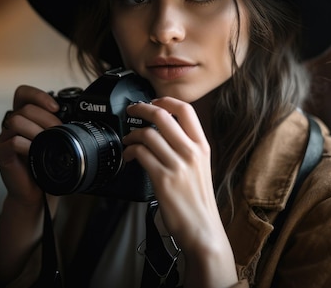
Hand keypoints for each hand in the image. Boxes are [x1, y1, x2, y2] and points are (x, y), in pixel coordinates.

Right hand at [0, 85, 61, 206]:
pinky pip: (12, 141)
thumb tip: (74, 117)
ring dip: (36, 130)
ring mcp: (4, 138)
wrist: (36, 193)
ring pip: (16, 121)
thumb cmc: (45, 166)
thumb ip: (57, 127)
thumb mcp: (54, 141)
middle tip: (57, 131)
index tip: (56, 107)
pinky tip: (35, 152)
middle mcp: (11, 125)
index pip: (23, 93)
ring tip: (46, 142)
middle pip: (24, 108)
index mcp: (24, 117)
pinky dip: (27, 145)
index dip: (39, 95)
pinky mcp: (1, 153)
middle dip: (46, 118)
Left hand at [123, 97, 237, 286]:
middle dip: (141, 108)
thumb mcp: (201, 168)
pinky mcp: (163, 179)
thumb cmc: (199, 202)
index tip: (153, 101)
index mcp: (202, 146)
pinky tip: (129, 157)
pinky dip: (130, 152)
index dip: (166, 100)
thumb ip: (188, 148)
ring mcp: (177, 165)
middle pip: (162, 116)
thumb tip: (166, 132)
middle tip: (132, 110)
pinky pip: (141, 154)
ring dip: (132, 134)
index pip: (186, 110)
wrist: (202, 229)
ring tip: (128, 140)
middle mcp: (191, 152)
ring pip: (148, 134)